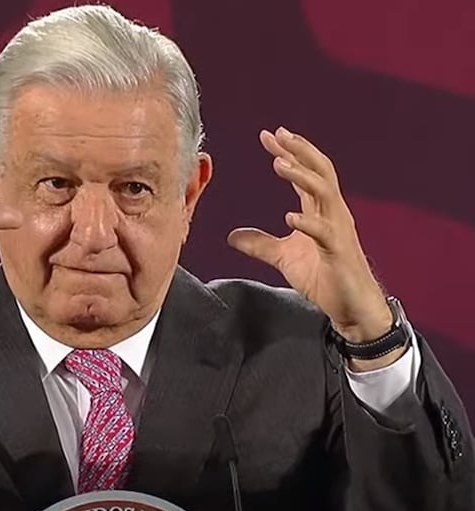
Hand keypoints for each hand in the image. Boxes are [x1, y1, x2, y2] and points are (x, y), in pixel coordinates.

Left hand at [227, 128, 399, 368]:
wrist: (349, 306)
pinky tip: (289, 217)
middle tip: (278, 134)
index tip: (269, 135)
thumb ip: (260, 244)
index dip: (290, 153)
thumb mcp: (284, 257)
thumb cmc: (323, 277)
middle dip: (300, 151)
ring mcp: (338, 231)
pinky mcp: (339, 252)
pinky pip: (325, 233)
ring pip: (325, 193)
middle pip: (320, 172)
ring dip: (302, 177)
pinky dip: (307, 223)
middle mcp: (333, 214)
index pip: (306, 173)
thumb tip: (232, 236)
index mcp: (320, 211)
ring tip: (279, 163)